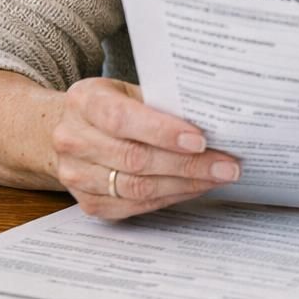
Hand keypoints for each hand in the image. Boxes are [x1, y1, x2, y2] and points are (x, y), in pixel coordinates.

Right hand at [51, 78, 240, 218]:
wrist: (71, 131)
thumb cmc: (112, 107)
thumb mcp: (129, 91)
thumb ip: (161, 103)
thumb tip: (212, 119)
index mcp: (84, 101)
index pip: (122, 118)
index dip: (163, 132)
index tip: (201, 140)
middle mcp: (73, 139)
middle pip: (135, 158)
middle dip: (188, 164)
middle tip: (227, 165)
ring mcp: (76, 175)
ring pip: (137, 188)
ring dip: (185, 185)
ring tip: (218, 177)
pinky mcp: (88, 202)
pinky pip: (134, 206)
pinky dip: (170, 197)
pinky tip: (194, 188)